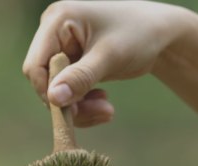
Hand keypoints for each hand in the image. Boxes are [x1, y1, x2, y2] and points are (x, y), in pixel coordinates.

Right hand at [23, 0, 194, 126]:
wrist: (161, 32)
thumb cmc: (139, 35)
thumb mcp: (111, 57)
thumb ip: (81, 77)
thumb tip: (53, 99)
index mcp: (57, 20)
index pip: (36, 65)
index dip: (50, 92)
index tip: (75, 110)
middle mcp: (54, 31)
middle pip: (46, 79)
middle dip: (71, 101)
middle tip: (103, 113)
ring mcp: (64, 47)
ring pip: (58, 89)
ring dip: (80, 106)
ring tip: (108, 112)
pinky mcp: (75, 61)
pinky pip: (70, 90)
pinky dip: (85, 102)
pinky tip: (106, 104)